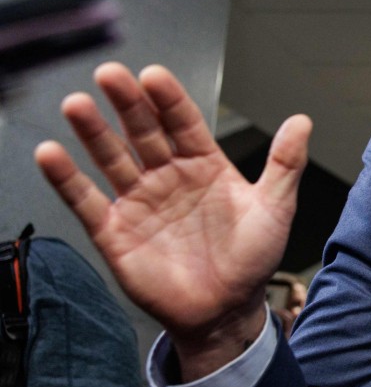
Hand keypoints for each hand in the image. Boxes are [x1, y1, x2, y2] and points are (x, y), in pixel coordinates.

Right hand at [35, 62, 311, 379]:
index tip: (153, 76)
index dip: (168, 99)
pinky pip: (87, 200)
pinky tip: (51, 153)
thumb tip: (302, 120)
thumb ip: (285, 163)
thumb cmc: (252, 259)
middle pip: (143, 131)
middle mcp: (168, 176)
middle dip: (127, 103)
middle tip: (111, 75)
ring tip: (77, 104)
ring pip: (112, 158)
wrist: (226, 312)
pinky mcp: (116, 231)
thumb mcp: (275, 208)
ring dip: (94, 132)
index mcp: (205, 164)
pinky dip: (67, 179)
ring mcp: (140, 201)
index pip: (183, 122)